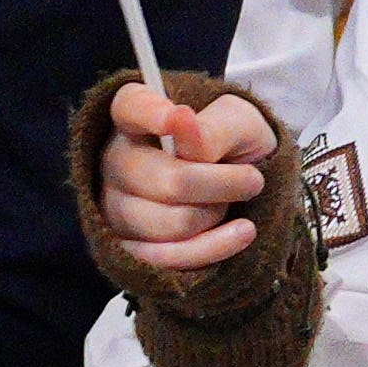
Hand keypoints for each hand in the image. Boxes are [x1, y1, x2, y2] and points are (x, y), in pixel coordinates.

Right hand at [90, 78, 284, 276]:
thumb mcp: (240, 124)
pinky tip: (239, 234)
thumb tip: (182, 123)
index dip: (149, 113)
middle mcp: (116, 160)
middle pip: (161, 179)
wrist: (241, 191)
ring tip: (230, 204)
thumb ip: (214, 126)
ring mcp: (117, 207)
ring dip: (213, 216)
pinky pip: (165, 258)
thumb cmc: (233, 147)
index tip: (178, 115)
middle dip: (218, 184)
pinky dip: (210, 249)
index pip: (129, 108)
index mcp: (136, 117)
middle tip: (251, 180)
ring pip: (168, 224)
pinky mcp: (129, 248)